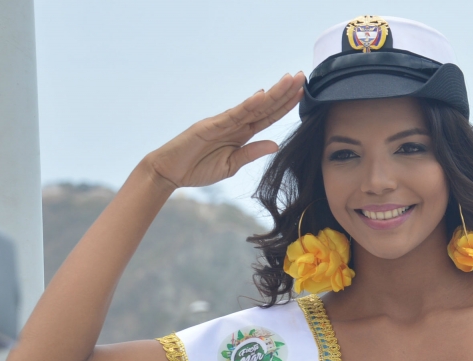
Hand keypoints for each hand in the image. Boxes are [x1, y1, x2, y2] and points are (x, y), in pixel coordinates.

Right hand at [145, 72, 304, 189]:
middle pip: (265, 106)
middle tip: (302, 76)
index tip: (302, 93)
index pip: (268, 116)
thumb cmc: (198, 168)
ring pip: (253, 106)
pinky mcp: (210, 125)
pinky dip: (248, 104)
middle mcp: (235, 124)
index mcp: (242, 134)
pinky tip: (263, 95)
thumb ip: (251, 153)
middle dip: (284, 92)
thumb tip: (275, 144)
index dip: (286, 105)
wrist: (169, 172)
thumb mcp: (231, 165)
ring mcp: (223, 122)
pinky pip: (233, 114)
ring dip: (273, 93)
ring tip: (289, 79)